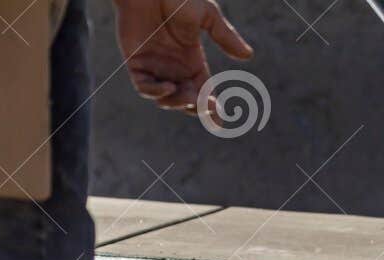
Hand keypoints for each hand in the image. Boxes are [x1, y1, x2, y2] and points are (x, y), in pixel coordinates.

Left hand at [115, 0, 253, 118]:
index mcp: (192, 60)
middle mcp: (174, 68)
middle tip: (206, 106)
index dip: (211, 107)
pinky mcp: (136, 63)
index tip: (220, 119)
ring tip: (189, 97)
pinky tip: (169, 88)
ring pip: (166, 98)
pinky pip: (144, 87)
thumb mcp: (207, 15)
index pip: (203, 90)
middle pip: (187, 100)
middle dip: (197, 108)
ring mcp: (155, 67)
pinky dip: (156, 92)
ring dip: (179, 103)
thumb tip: (247, 55)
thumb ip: (224, 36)